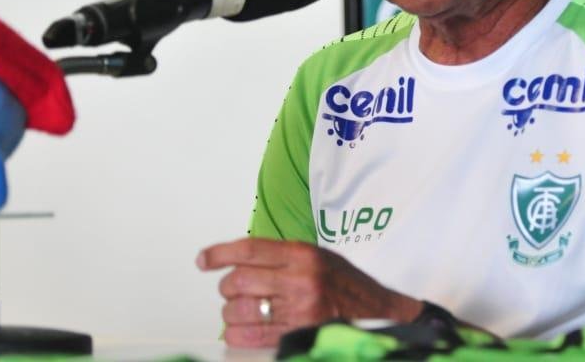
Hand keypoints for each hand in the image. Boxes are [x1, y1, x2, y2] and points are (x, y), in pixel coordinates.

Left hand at [197, 237, 422, 347]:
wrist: (381, 314)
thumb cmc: (349, 286)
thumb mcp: (320, 257)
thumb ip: (285, 256)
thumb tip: (243, 258)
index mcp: (303, 254)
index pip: (250, 249)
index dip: (220, 253)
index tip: (203, 259)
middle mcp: (300, 279)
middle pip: (238, 280)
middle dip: (228, 287)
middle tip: (233, 290)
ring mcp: (298, 309)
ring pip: (239, 309)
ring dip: (232, 312)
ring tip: (241, 311)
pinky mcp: (297, 334)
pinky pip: (249, 335)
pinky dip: (236, 334)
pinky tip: (240, 330)